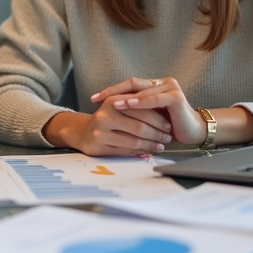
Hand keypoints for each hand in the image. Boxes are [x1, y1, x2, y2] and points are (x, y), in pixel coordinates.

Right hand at [41, 98, 172, 156]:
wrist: (83, 132)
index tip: (169, 124)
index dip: (158, 118)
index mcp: (113, 100)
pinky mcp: (101, 145)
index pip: (141, 108)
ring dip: (151, 144)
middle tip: (168, 137)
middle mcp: (106, 114)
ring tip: (162, 145)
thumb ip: (136, 106)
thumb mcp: (118, 107)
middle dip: (157, 133)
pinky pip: (127, 150)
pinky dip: (141, 151)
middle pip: (139, 126)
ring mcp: (102, 131)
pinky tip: (149, 151)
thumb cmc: (107, 119)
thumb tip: (164, 112)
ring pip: (134, 140)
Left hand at [91, 77, 204, 144]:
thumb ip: (135, 109)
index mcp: (154, 85)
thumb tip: (108, 109)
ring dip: (126, 97)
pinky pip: (155, 98)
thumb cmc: (169, 126)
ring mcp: (170, 88)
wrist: (192, 132)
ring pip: (143, 90)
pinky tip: (129, 104)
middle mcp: (162, 83)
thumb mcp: (148, 116)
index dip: (112, 90)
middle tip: (98, 98)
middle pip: (133, 83)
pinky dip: (141, 102)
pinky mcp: (175, 97)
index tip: (94, 98)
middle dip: (113, 91)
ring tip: (112, 103)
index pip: (129, 84)